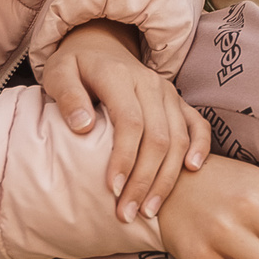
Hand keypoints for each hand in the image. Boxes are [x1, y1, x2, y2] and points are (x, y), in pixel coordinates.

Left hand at [40, 21, 210, 222]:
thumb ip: (68, 98)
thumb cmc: (75, 67)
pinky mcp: (178, 100)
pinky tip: (192, 171)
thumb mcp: (59, 74)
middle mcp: (149, 83)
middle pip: (158, 137)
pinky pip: (197, 124)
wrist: (100, 44)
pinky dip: (200, 147)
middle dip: (145, 180)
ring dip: (167, 177)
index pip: (130, 122)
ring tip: (151, 210)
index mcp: (119, 76)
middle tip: (129, 214)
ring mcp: (168, 92)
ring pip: (178, 137)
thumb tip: (83, 127)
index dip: (124, 158)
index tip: (112, 190)